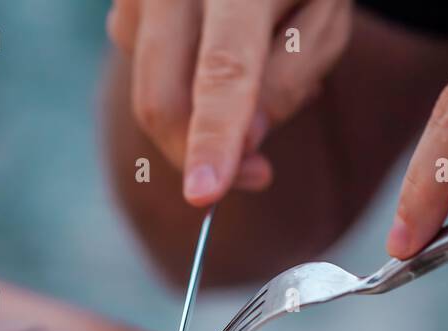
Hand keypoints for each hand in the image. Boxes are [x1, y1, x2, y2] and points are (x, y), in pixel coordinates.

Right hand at [107, 0, 352, 204]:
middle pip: (162, 97)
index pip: (223, 70)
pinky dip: (183, 81)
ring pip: (150, 90)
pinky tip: (218, 51)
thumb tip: (245, 146)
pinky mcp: (124, 4)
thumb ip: (290, 79)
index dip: (213, 137)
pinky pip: (143, 68)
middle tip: (258, 174)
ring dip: (199, 112)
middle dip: (197, 154)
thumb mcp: (323, 18)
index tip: (206, 194)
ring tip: (256, 71)